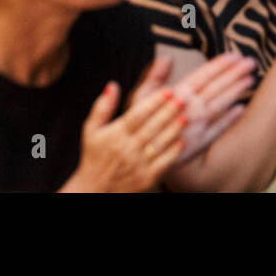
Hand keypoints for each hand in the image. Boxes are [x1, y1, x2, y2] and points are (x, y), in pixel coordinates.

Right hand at [69, 82, 185, 191]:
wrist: (94, 190)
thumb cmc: (94, 156)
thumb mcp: (90, 130)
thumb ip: (102, 107)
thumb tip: (112, 85)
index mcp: (115, 135)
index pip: (137, 115)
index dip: (153, 102)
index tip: (168, 91)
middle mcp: (127, 149)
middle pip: (152, 127)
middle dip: (168, 112)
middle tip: (183, 99)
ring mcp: (138, 165)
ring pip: (160, 143)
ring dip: (174, 129)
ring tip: (185, 116)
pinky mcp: (146, 178)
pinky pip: (163, 162)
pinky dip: (173, 151)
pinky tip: (181, 140)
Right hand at [130, 53, 255, 164]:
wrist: (137, 159)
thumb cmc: (135, 125)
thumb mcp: (139, 98)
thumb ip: (154, 77)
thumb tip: (166, 58)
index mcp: (175, 96)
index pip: (202, 76)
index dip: (219, 65)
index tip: (234, 55)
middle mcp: (189, 110)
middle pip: (216, 88)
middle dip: (234, 74)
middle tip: (251, 62)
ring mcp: (197, 127)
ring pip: (220, 105)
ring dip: (236, 91)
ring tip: (251, 79)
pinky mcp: (199, 143)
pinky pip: (218, 129)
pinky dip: (230, 119)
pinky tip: (242, 108)